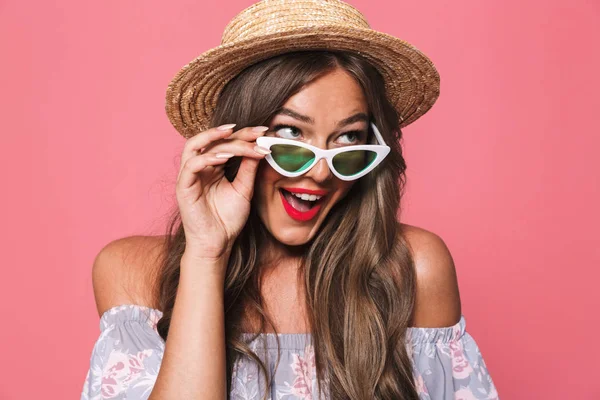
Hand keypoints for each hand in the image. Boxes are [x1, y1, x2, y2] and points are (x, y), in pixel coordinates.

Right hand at [175, 124, 270, 260]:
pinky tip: (224, 158)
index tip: (265, 132)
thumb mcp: (244, 189)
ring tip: (235, 136)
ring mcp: (189, 175)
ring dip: (215, 138)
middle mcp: (199, 167)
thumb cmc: (228, 219)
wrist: (217, 244)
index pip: (226, 142)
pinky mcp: (183, 186)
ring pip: (196, 145)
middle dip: (235, 133)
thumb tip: (259, 147)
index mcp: (212, 166)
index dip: (245, 135)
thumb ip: (248, 169)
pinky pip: (191, 165)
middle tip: (256, 133)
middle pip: (211, 139)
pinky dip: (207, 158)